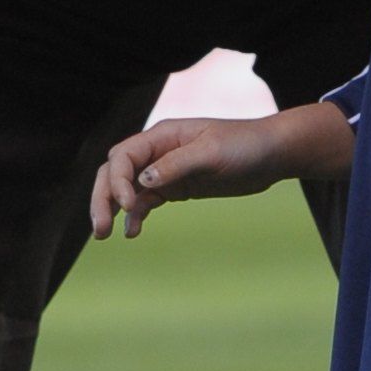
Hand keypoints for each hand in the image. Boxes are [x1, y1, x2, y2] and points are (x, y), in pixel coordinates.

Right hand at [90, 104, 345, 238]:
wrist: (271, 155)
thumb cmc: (245, 145)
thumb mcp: (211, 153)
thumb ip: (176, 165)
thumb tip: (141, 182)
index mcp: (162, 135)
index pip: (123, 156)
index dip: (117, 180)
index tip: (128, 205)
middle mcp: (157, 151)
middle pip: (115, 172)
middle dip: (103, 198)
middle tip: (99, 229)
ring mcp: (165, 170)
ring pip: (126, 189)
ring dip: (112, 209)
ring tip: (104, 235)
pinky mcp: (176, 187)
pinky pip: (145, 201)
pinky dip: (135, 216)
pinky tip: (132, 233)